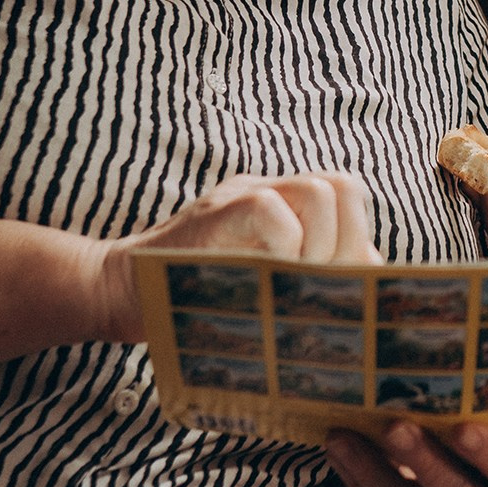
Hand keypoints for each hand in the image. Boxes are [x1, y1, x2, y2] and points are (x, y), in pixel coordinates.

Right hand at [92, 171, 378, 341]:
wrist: (120, 293)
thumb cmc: (196, 299)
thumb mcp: (261, 285)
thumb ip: (308, 274)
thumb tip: (367, 279)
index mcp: (284, 206)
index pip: (348, 197)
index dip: (358, 242)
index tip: (341, 287)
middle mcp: (268, 190)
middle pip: (345, 187)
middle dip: (347, 246)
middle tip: (319, 287)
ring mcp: (239, 196)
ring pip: (318, 192)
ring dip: (320, 249)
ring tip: (294, 284)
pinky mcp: (214, 212)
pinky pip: (269, 209)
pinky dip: (281, 248)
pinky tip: (263, 279)